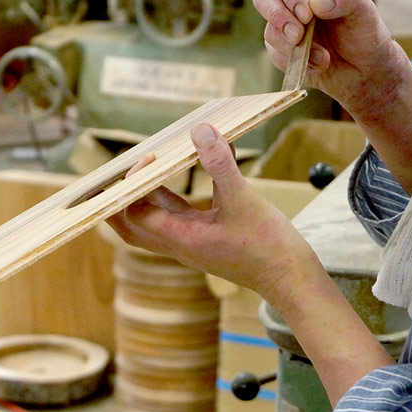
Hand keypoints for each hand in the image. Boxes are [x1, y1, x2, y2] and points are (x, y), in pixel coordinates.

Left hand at [106, 123, 317, 302]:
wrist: (292, 280)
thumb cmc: (269, 247)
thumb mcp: (244, 199)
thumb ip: (220, 164)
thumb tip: (201, 131)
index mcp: (180, 239)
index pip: (132, 212)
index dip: (132, 183)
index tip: (151, 157)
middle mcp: (178, 244)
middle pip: (128, 224)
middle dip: (119, 196)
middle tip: (129, 165)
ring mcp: (189, 243)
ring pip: (151, 219)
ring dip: (145, 192)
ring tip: (151, 161)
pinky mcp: (203, 238)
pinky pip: (175, 215)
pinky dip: (170, 194)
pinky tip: (185, 168)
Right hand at [254, 0, 411, 119]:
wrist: (363, 70)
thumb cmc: (365, 34)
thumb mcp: (364, 12)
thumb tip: (316, 2)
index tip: (306, 13)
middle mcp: (293, 1)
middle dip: (278, 17)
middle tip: (298, 35)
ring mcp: (285, 25)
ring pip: (270, 30)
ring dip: (293, 46)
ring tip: (322, 57)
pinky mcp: (281, 49)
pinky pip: (276, 53)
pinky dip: (296, 61)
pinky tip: (319, 64)